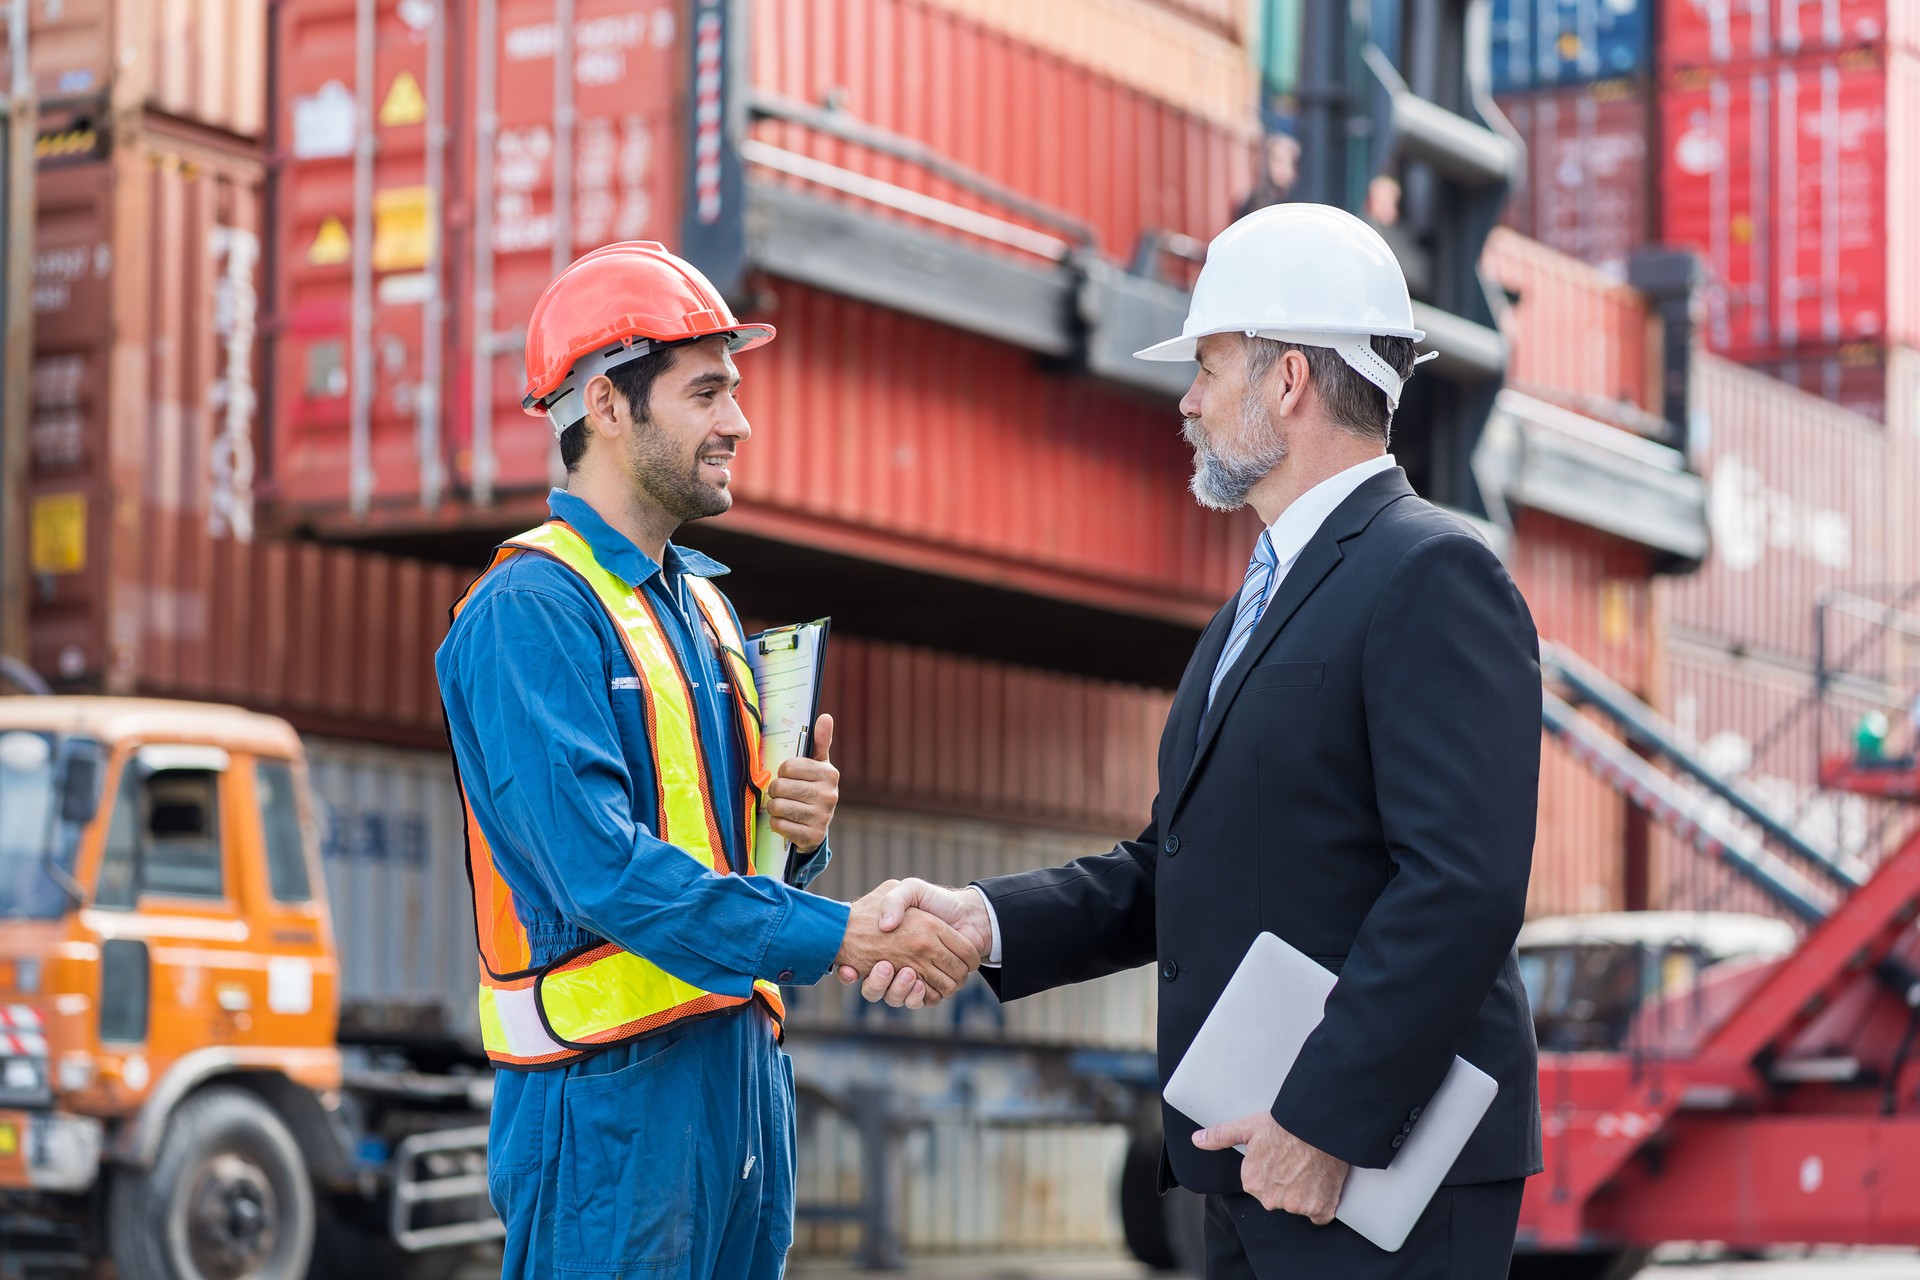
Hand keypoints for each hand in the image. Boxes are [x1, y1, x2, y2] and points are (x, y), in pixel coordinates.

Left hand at [767, 714, 837, 852]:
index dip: (782, 772)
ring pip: (777, 806)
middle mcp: (829, 795)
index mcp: (829, 774)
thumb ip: (820, 742)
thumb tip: (825, 717)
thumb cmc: (813, 789)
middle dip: (775, 791)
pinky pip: (779, 825)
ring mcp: (822, 817)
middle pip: (780, 787)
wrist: (817, 828)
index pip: (789, 766)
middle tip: (783, 794)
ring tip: (784, 807)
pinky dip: (777, 824)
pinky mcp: (812, 836)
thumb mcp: (818, 766)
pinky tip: (786, 822)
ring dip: (775, 808)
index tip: (788, 776)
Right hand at [836, 879, 991, 1006]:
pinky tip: (917, 982)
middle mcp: (899, 963)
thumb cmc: (937, 900)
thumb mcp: (910, 890)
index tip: (850, 969)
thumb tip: (886, 926)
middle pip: (880, 987)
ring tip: (906, 972)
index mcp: (887, 947)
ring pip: (899, 997)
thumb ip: (895, 900)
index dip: (849, 972)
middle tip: (883, 965)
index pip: (856, 968)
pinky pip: (919, 1001)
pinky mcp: (931, 988)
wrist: (968, 912)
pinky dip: (917, 996)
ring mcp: (916, 977)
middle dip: (879, 982)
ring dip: (899, 989)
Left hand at [1192, 1112, 1348, 1223]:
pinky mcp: (1319, 1210)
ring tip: (1310, 1167)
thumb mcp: (1248, 1127)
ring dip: (1304, 1193)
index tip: (1280, 1157)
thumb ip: (1221, 1136)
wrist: (1319, 1126)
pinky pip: (1319, 1215)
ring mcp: (1296, 1207)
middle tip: (1296, 1161)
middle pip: (1277, 1197)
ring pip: (1298, 1205)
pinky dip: (1321, 1204)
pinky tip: (1321, 1183)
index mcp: (1252, 1183)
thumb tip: (1197, 1140)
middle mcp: (1270, 1200)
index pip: (1259, 1184)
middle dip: (1286, 1184)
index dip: (1271, 1170)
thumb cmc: (1284, 1124)